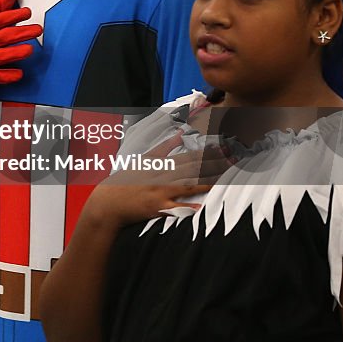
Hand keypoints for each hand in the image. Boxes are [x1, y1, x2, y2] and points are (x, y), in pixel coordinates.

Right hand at [82, 132, 230, 228]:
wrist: (108, 203)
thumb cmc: (125, 182)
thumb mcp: (142, 161)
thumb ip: (163, 148)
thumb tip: (179, 134)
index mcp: (159, 164)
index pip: (188, 156)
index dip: (207, 152)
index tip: (224, 148)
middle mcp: (161, 176)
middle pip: (192, 168)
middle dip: (213, 164)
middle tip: (234, 160)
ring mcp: (159, 191)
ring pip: (188, 184)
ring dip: (207, 181)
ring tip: (225, 177)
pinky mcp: (157, 207)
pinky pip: (175, 207)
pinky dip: (187, 206)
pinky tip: (201, 206)